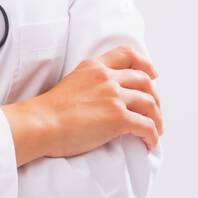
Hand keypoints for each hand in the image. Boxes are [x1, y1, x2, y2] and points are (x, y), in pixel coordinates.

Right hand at [4, 45, 161, 163]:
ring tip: (156, 131)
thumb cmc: (49, 111)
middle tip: (155, 111)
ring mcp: (114, 96)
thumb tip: (102, 99)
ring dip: (156, 119)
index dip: (145, 63)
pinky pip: (146, 126)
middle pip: (144, 81)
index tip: (153, 73)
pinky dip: (152, 136)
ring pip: (149, 103)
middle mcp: (107, 77)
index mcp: (94, 67)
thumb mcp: (71, 83)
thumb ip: (90, 83)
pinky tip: (149, 143)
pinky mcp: (118, 117)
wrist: (41, 123)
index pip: (127, 54)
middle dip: (155, 97)